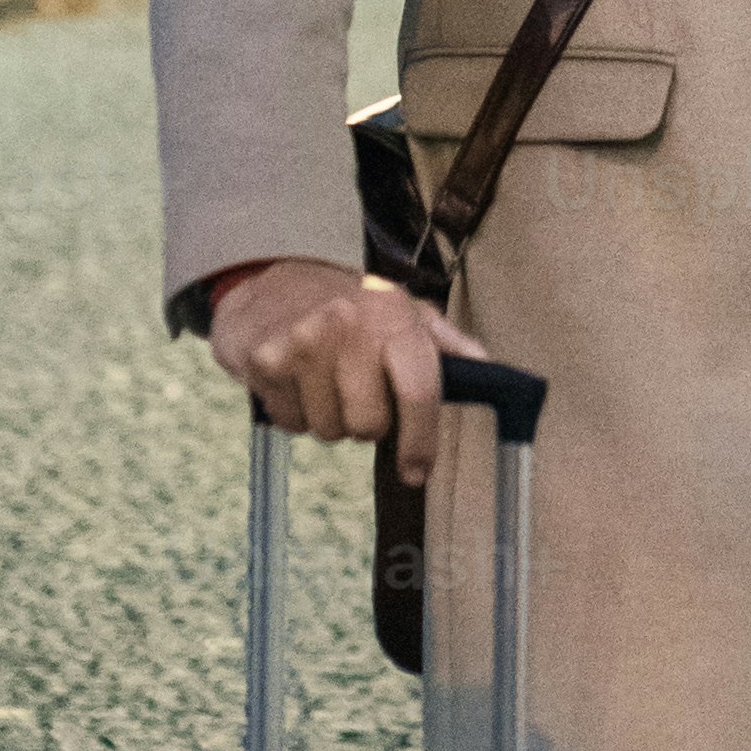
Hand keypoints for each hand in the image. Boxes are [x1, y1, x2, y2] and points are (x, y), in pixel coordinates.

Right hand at [207, 258, 489, 473]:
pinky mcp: (266, 360)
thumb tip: (485, 365)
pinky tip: (294, 380)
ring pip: (327, 430)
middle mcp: (349, 326)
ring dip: (327, 418)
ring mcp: (304, 342)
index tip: (416, 471)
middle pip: (368, 425)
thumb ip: (443, 340)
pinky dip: (294, 412)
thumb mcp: (400, 308)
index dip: (421, 440)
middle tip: (354, 393)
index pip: (418, 390)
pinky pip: (291, 423)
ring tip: (322, 381)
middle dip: (364, 422)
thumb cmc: (346, 302)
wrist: (268, 279)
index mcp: (392, 316)